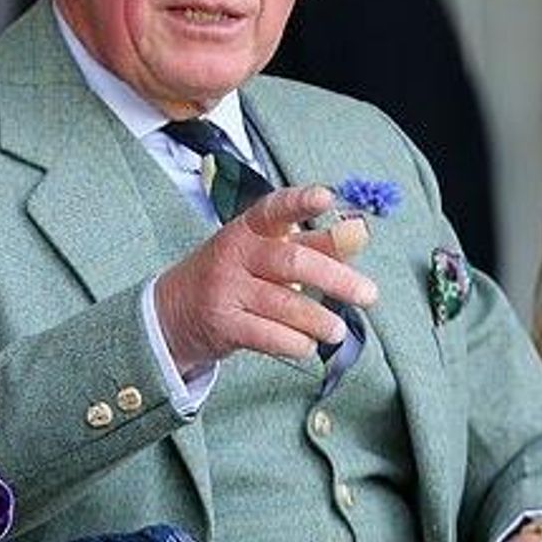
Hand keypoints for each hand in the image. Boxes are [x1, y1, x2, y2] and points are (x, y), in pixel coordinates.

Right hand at [155, 184, 379, 371]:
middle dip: (335, 278)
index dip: (300, 202)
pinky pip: (268, 336)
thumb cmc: (233, 275)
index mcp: (249, 228)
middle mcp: (235, 253)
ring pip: (284, 304)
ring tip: (337, 330)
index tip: (326, 197)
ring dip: (319, 320)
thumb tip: (358, 234)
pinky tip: (307, 345)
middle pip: (292, 261)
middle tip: (369, 294)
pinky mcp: (223, 324)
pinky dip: (295, 343)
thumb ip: (311, 244)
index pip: (275, 209)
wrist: (172, 309)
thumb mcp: (263, 250)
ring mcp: (226, 289)